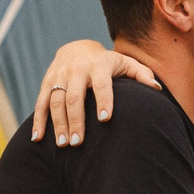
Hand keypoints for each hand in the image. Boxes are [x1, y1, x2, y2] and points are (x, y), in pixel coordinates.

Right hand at [30, 40, 158, 145]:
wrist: (76, 48)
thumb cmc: (107, 62)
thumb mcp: (125, 63)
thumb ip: (141, 74)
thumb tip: (157, 89)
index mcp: (98, 65)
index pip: (102, 84)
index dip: (104, 100)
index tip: (105, 119)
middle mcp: (77, 69)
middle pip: (74, 96)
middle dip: (76, 120)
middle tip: (79, 142)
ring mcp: (59, 76)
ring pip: (56, 101)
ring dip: (58, 124)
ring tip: (63, 145)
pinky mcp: (46, 82)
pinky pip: (40, 102)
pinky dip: (38, 121)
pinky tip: (37, 138)